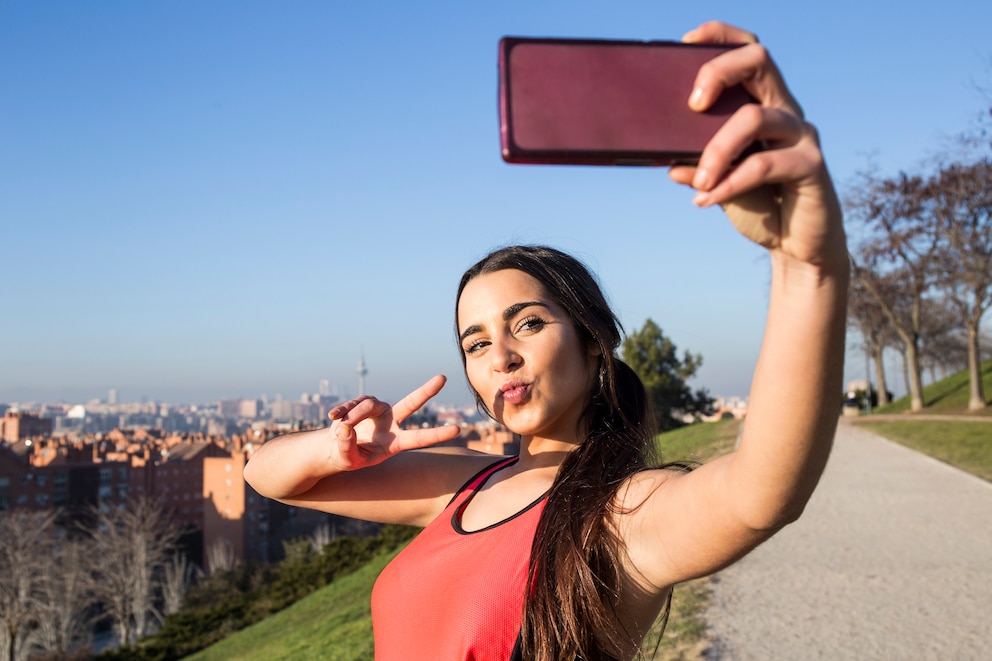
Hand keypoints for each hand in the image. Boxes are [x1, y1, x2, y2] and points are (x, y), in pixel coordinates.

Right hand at [326, 374, 460, 470]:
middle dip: (426, 390)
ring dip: (352, 417)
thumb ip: (347, 447)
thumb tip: (345, 428)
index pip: (419, 437)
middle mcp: (391, 421)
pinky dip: (342, 411)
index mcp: (395, 442)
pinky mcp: (363, 402)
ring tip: (339, 428)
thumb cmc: (348, 456)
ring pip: (367, 406)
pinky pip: (353, 404)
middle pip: (411, 403)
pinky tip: (333, 417)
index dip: (437, 434)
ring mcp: (378, 410)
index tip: (458, 429)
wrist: (334, 447)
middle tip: (443, 377)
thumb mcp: (347, 459)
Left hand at [669, 21, 844, 268]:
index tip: (685, 43)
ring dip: (716, 150)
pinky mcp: (812, 165)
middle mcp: (784, 109)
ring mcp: (801, 134)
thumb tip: (663, 159)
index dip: (719, 37)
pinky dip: (729, 183)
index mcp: (761, 104)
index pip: (747, 50)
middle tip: (692, 106)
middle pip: (758, 59)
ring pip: (754, 117)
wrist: (795, 247)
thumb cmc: (758, 205)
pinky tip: (706, 200)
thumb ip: (695, 165)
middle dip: (718, 72)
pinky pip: (763, 165)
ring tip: (698, 181)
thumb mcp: (718, 181)